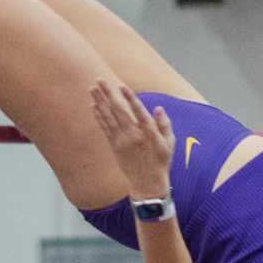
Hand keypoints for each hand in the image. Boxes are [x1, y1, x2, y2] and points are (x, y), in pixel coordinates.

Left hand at [91, 80, 176, 199]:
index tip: (122, 86)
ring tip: (92, 88)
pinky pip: (105, 128)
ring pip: (108, 117)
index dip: (130, 99)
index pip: (138, 112)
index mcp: (149, 134)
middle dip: (108, 94)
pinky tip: (94, 105)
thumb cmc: (161, 161)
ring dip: (100, 101)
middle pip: (118, 111)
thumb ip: (164, 125)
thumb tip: (158, 109)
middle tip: (100, 79)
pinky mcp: (114, 146)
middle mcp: (133, 136)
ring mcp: (121, 141)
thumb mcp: (170, 144)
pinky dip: (99, 116)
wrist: (147, 183)